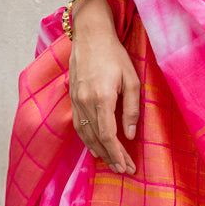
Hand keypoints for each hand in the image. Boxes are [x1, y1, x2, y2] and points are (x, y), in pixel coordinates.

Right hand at [66, 0, 138, 174]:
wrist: (90, 35)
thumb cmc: (114, 55)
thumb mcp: (132, 79)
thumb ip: (132, 108)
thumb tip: (130, 134)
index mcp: (102, 98)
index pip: (108, 135)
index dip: (117, 154)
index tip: (127, 166)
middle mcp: (85, 102)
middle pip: (97, 139)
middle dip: (111, 157)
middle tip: (123, 170)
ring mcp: (76, 101)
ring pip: (85, 135)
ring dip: (98, 152)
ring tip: (111, 163)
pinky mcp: (72, 98)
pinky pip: (78, 126)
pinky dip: (87, 140)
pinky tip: (94, 148)